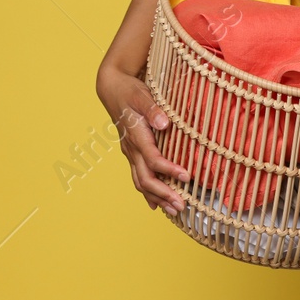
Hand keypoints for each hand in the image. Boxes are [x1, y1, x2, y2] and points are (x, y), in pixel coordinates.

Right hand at [96, 65, 188, 213]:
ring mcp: (130, 153)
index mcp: (136, 135)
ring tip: (174, 211)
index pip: (153, 159)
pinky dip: (148, 193)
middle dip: (164, 193)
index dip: (169, 170)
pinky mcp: (132, 154)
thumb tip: (164, 123)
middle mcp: (131, 148)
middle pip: (145, 178)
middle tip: (182, 206)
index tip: (187, 177)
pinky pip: (138, 177)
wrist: (112, 89)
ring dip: (157, 197)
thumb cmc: (130, 91)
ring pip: (141, 181)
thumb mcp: (142, 95)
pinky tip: (157, 204)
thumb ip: (153, 109)